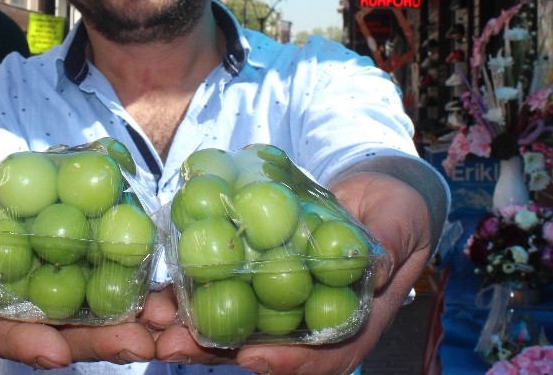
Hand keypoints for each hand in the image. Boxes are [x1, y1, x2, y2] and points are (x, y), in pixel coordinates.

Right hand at [0, 192, 163, 367]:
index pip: (0, 331)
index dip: (27, 342)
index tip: (55, 353)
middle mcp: (21, 312)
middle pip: (63, 333)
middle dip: (101, 342)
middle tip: (139, 345)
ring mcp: (50, 292)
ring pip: (92, 313)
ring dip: (131, 319)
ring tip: (166, 321)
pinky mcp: (74, 266)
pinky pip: (103, 275)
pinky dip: (134, 281)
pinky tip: (166, 288)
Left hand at [153, 172, 432, 374]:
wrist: (376, 194)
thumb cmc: (397, 213)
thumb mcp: (401, 223)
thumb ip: (389, 244)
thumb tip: (375, 264)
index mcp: (354, 322)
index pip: (325, 355)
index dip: (289, 362)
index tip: (252, 360)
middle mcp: (313, 321)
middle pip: (265, 348)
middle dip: (217, 352)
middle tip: (174, 345)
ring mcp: (284, 300)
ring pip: (237, 323)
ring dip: (192, 327)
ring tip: (151, 321)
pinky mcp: (260, 274)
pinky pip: (226, 287)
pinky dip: (194, 290)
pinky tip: (159, 288)